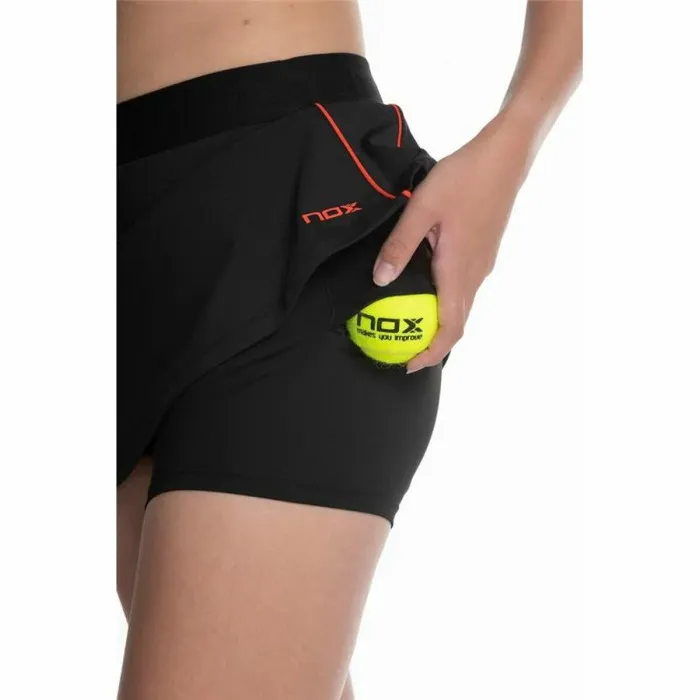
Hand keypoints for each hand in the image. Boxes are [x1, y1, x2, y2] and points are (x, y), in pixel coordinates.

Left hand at [373, 112, 533, 372]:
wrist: (506, 156)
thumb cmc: (465, 178)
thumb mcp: (423, 209)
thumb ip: (400, 246)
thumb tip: (379, 280)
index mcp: (460, 270)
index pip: (450, 328)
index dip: (431, 353)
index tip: (409, 365)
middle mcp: (476, 274)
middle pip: (457, 324)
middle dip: (433, 344)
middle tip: (403, 350)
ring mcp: (483, 264)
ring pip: (462, 307)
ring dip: (440, 324)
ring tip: (411, 325)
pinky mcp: (483, 252)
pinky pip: (464, 289)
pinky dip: (446, 303)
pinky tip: (425, 289)